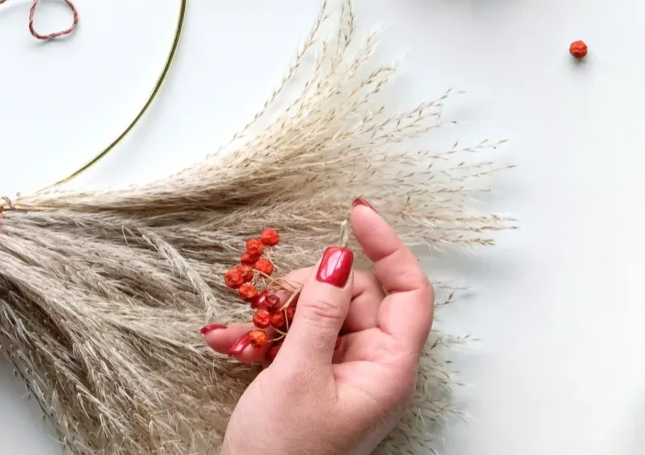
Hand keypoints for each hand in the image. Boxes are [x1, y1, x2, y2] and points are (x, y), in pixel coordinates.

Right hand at [204, 201, 433, 454]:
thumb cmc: (284, 452)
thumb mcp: (296, 374)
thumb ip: (318, 312)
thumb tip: (338, 259)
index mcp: (388, 369)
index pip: (409, 291)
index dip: (387, 247)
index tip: (355, 213)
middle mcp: (372, 367)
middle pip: (356, 295)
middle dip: (309, 285)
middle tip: (271, 296)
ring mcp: (342, 373)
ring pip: (320, 312)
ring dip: (278, 311)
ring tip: (246, 330)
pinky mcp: (313, 379)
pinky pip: (297, 337)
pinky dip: (266, 334)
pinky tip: (235, 342)